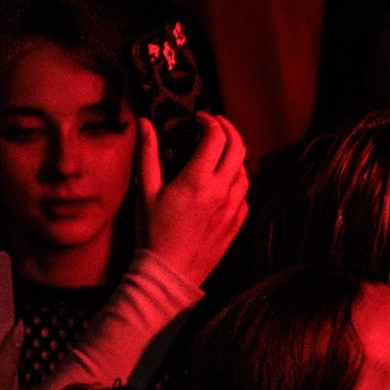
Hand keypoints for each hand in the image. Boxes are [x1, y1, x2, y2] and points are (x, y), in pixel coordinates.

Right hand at [136, 113, 249, 287]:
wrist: (170, 272)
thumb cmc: (153, 232)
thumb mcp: (146, 190)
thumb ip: (147, 153)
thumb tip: (144, 123)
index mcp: (199, 179)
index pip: (216, 137)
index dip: (209, 120)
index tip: (199, 118)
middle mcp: (222, 191)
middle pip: (238, 148)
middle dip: (229, 129)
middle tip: (216, 124)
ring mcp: (233, 208)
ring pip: (245, 170)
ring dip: (234, 154)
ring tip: (220, 150)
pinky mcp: (237, 223)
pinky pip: (244, 194)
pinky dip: (237, 180)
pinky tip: (224, 180)